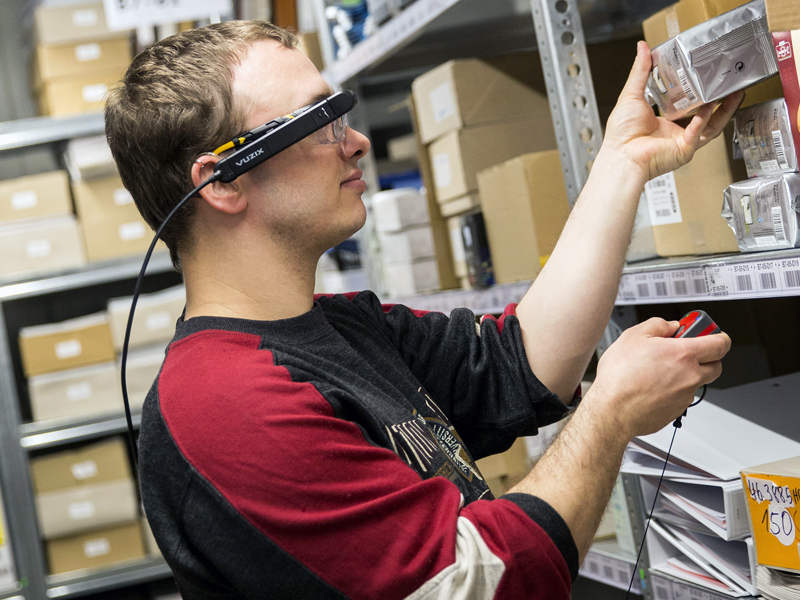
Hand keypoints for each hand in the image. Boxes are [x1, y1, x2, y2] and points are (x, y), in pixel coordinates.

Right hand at [588, 317, 730, 436]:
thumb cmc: (620, 376)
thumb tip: (670, 326)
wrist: (612, 410)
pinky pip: (682, 396)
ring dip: (686, 374)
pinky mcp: (677, 410)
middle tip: (687, 351)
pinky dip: (673, 390)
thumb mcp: (633, 336)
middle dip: (706, 356)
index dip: (719, 336)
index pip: (721, 344)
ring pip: (697, 381)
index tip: (709, 334)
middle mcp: (690, 376)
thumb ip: (658, 325)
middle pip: (716, 365)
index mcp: (683, 354)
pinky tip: (652, 386)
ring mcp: (685, 396)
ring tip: (659, 371)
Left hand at [602, 41, 744, 182]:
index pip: (687, 103)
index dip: (698, 90)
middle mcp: (675, 131)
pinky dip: (705, 118)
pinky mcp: (685, 149)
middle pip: (705, 114)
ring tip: (735, 92)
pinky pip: (700, 132)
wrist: (621, 155)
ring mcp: (682, 141)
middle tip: (729, 83)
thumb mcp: (631, 95)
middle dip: (720, 100)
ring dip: (724, 109)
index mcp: (663, 120)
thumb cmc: (621, 134)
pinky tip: (711, 104)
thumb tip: (642, 48)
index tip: (707, 75)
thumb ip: (640, 71)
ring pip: (711, 124)